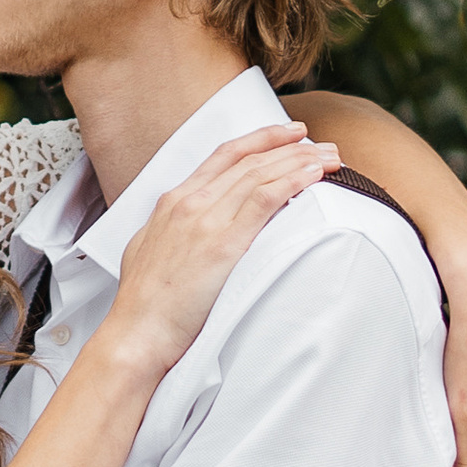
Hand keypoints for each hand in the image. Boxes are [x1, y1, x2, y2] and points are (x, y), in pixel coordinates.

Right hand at [103, 125, 339, 374]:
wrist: (137, 332)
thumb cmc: (145, 304)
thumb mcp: (150, 250)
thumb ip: (174, 229)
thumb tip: (193, 226)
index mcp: (173, 202)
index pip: (224, 156)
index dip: (260, 140)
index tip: (287, 134)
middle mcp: (189, 202)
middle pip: (249, 160)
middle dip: (290, 146)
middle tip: (320, 144)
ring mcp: (205, 220)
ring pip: (260, 173)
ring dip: (300, 160)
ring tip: (329, 158)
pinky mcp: (223, 244)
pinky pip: (264, 199)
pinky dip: (292, 181)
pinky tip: (313, 176)